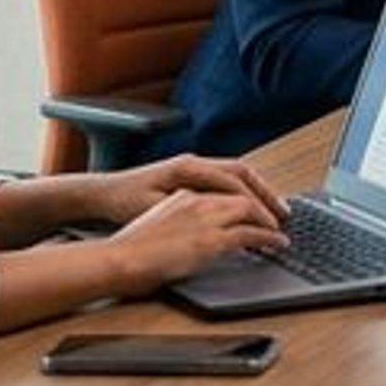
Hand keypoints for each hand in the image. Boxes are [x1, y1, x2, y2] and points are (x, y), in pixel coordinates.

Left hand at [101, 152, 282, 223]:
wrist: (101, 192)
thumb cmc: (123, 201)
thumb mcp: (153, 210)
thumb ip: (187, 212)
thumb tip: (219, 219)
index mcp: (187, 167)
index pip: (234, 183)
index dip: (257, 205)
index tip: (272, 224)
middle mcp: (193, 161)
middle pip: (242, 171)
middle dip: (266, 193)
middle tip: (284, 215)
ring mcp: (191, 165)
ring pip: (236, 173)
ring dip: (257, 191)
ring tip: (274, 211)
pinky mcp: (188, 174)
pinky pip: (225, 179)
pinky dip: (243, 192)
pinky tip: (248, 207)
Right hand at [105, 185, 291, 291]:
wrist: (118, 259)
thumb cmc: (129, 251)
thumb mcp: (157, 226)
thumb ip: (178, 225)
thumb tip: (190, 239)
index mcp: (182, 194)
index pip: (222, 188)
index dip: (243, 198)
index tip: (254, 206)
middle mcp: (196, 199)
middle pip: (241, 193)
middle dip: (263, 203)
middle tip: (278, 216)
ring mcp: (205, 218)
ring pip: (250, 210)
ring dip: (269, 220)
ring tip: (280, 231)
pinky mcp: (211, 239)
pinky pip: (251, 233)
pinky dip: (269, 237)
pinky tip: (278, 243)